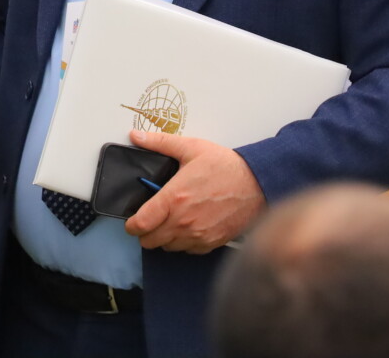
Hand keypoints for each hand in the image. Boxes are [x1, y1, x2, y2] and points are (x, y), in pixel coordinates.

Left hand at [124, 129, 264, 252]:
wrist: (257, 182)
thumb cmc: (226, 166)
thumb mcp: (191, 147)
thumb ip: (160, 143)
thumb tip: (136, 136)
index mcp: (174, 198)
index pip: (141, 224)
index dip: (131, 225)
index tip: (131, 222)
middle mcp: (184, 221)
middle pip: (150, 241)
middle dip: (145, 232)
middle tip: (150, 220)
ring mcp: (198, 234)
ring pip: (168, 247)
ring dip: (164, 238)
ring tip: (170, 221)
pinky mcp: (212, 242)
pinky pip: (188, 251)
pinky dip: (183, 243)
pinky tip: (187, 227)